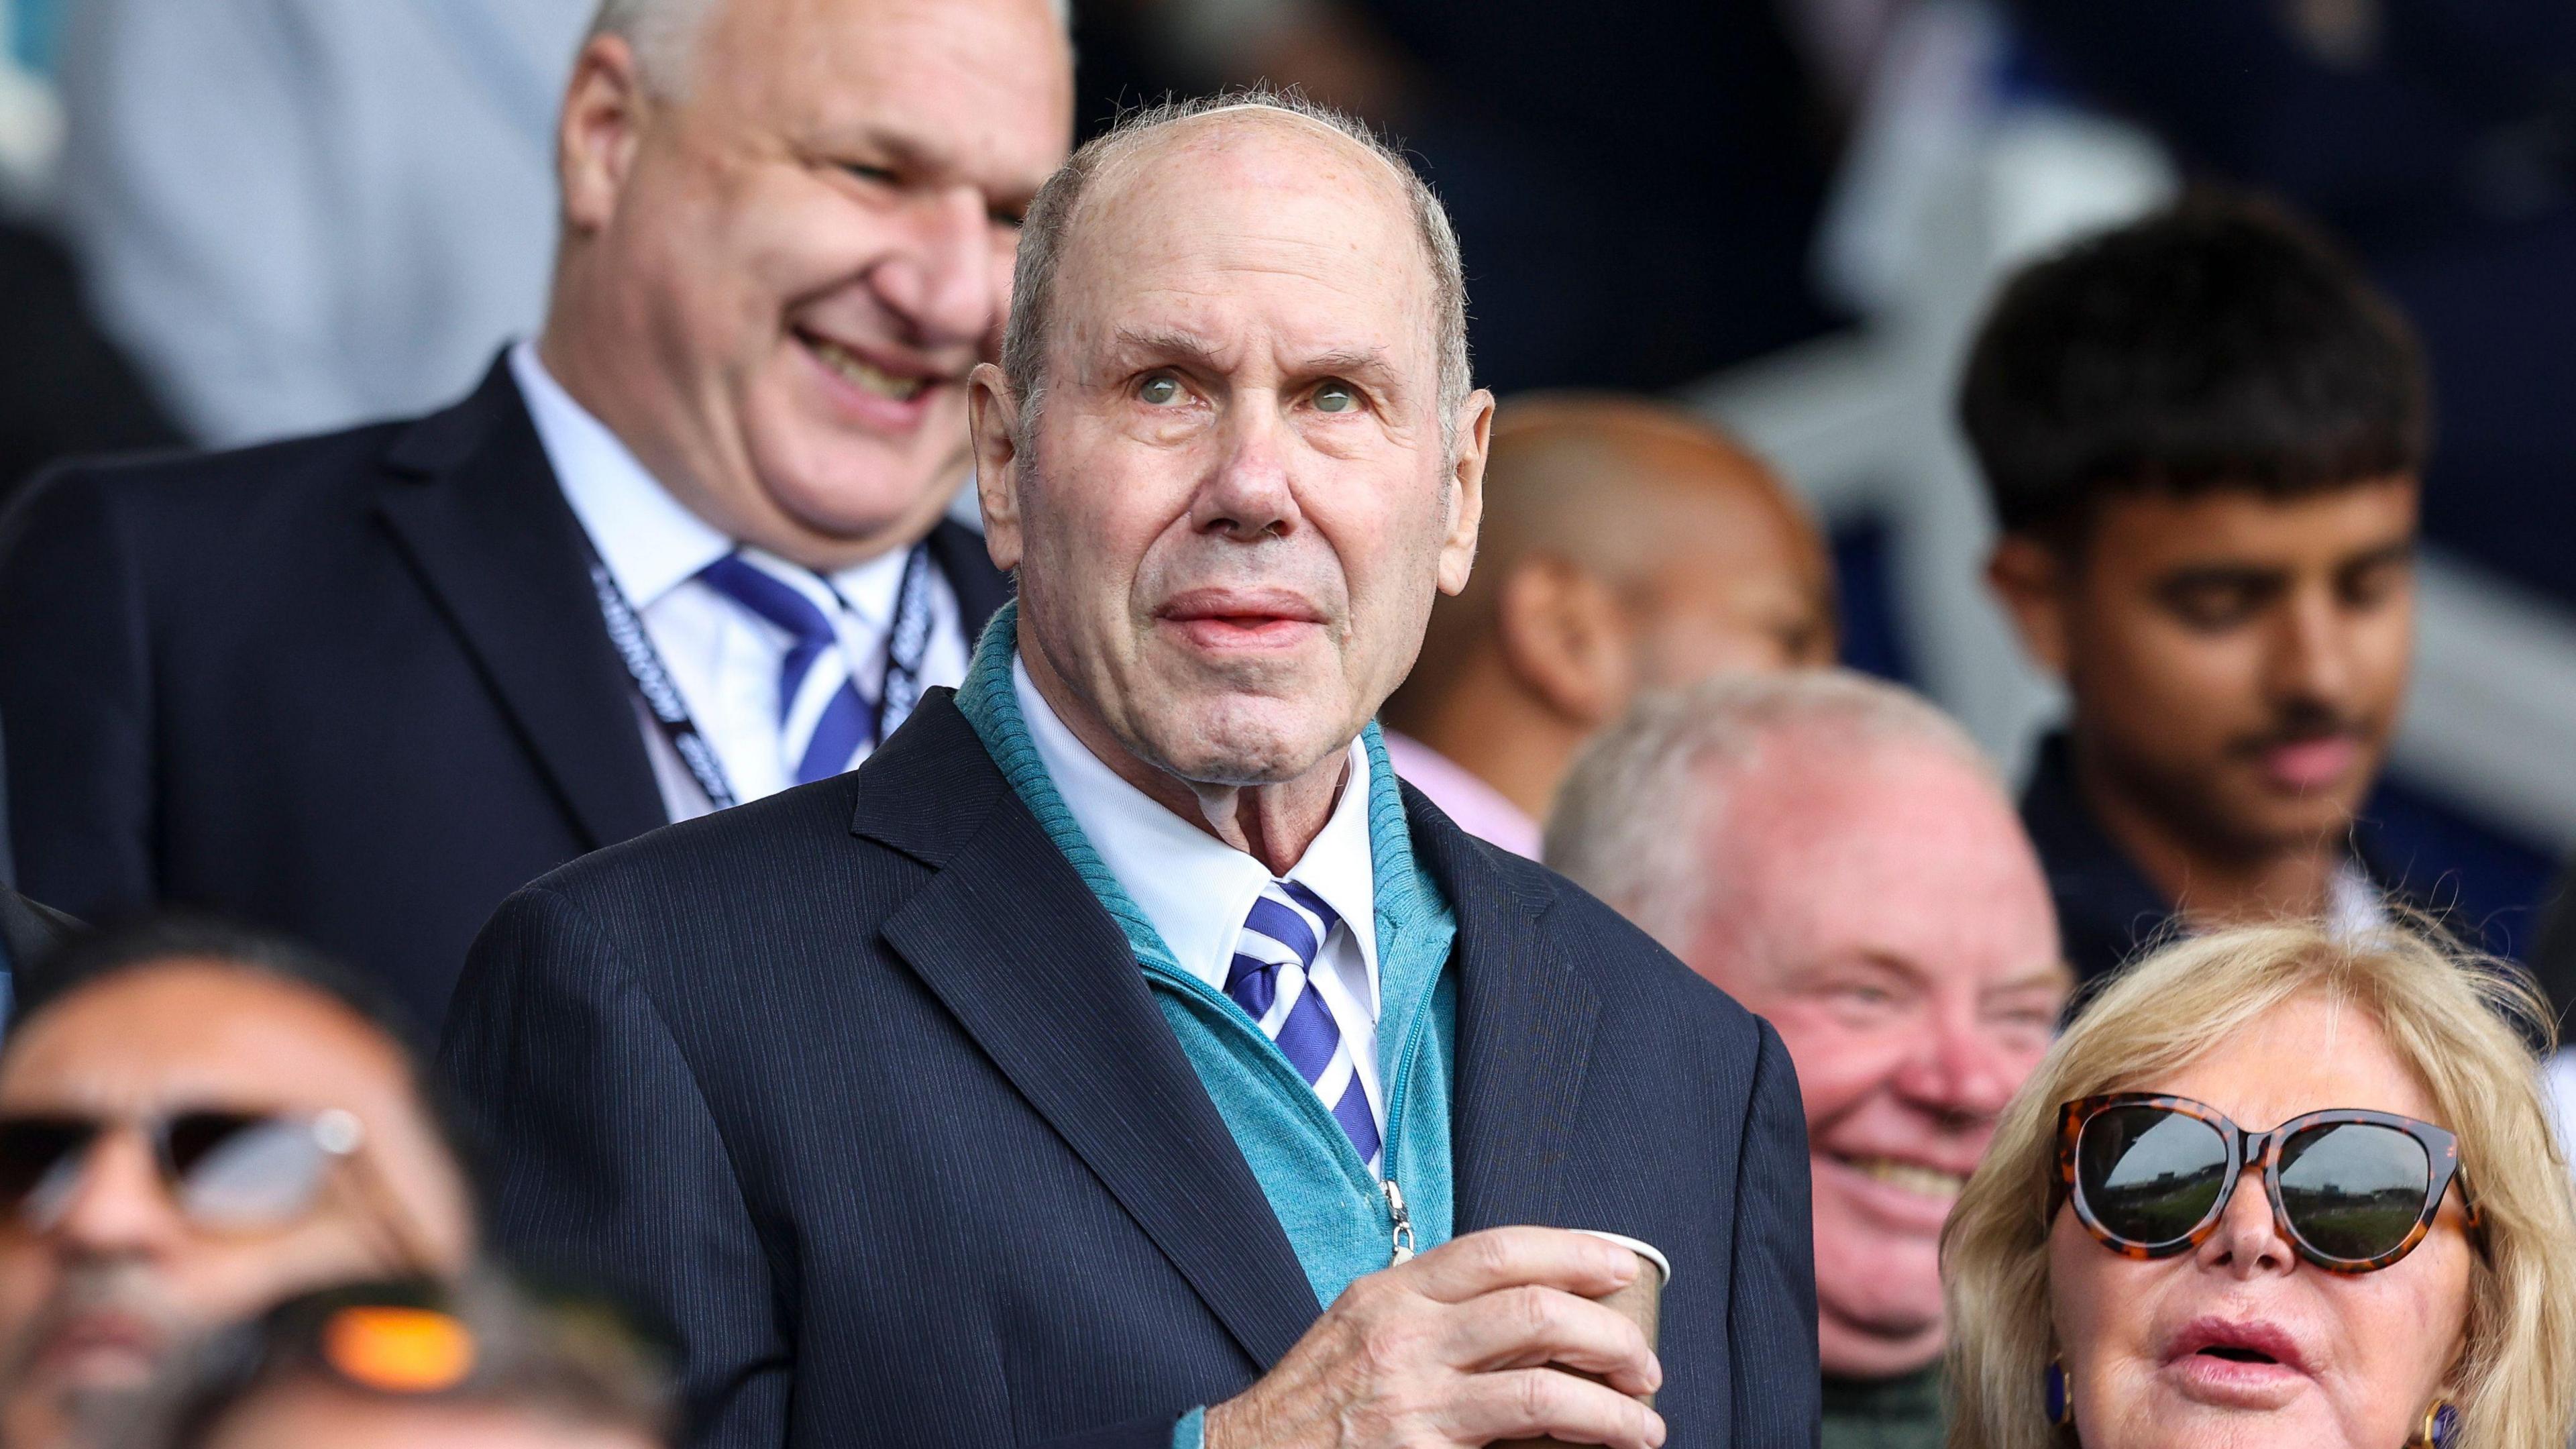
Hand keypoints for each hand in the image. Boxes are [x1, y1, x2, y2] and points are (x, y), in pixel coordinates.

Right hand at [1203, 1226, 1664, 1448]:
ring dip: (1609, 1406)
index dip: (1573, 1251)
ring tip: (1643, 1422)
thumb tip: (1525, 1305)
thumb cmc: (1311, 1404)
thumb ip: (1428, 1308)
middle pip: (1533, 1309)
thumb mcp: (1359, 1329)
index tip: (1620, 1266)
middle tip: (1644, 1363)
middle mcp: (1402, 1336)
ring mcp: (1411, 1400)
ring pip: (1539, 1385)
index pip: (1498, 1250)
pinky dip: (1573, 1446)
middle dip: (1609, 1333)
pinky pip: (1516, 1446)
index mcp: (1391, 1294)